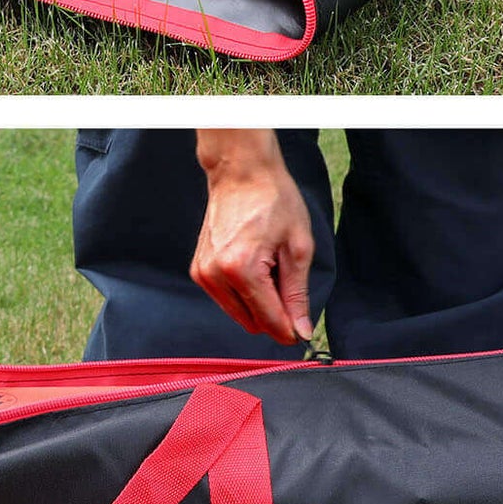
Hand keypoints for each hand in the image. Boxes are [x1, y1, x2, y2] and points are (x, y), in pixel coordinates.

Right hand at [190, 131, 315, 343]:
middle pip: (253, 323)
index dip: (291, 330)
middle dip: (274, 312)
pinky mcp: (199, 271)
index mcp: (242, 269)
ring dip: (258, 302)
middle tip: (286, 278)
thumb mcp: (298, 247)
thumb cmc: (273, 200)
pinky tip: (253, 265)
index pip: (270, 321)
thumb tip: (301, 331)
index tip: (303, 328)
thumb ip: (297, 295)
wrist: (241, 172)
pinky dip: (244, 292)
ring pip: (239, 315)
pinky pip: (227, 300)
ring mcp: (203, 273)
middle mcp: (216, 275)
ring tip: (269, 267)